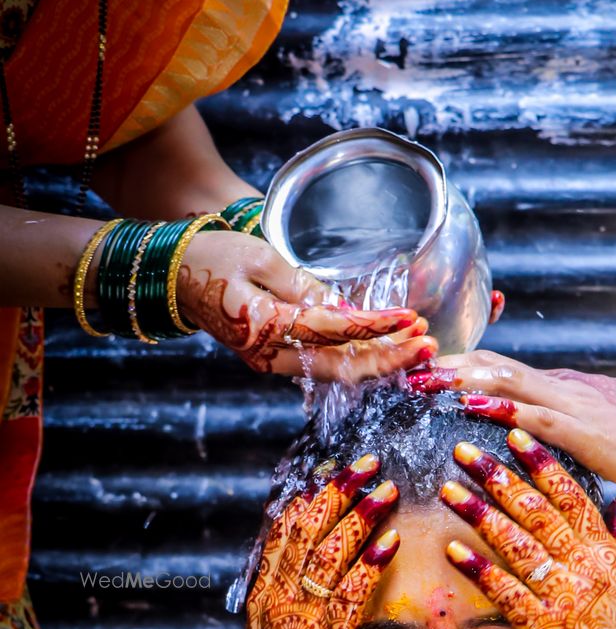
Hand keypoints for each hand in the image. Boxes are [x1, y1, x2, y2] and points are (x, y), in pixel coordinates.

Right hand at [178, 231, 436, 378]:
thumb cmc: (213, 257)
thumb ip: (303, 286)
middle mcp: (271, 355)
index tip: (410, 318)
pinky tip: (389, 351)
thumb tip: (345, 312)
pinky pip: (324, 365)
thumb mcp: (260, 257)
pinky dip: (359, 360)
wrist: (172, 276)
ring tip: (419, 347)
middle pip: (342, 367)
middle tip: (429, 344)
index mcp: (266, 326)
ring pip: (337, 372)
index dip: (376, 327)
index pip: (333, 331)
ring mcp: (273, 362)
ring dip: (380, 362)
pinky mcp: (276, 359)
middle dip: (390, 359)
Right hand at [239, 456, 399, 628]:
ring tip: (388, 490)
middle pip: (306, 530)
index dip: (312, 496)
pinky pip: (348, 594)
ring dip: (359, 518)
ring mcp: (299, 620)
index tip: (335, 469)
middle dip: (338, 492)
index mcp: (264, 596)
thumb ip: (289, 603)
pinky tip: (391, 542)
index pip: (284, 531)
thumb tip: (304, 571)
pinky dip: (369, 564)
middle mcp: (276, 600)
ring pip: (328, 554)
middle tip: (368, 463)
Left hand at [409, 350, 615, 499]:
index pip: (500, 370)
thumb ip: (566, 438)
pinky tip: (472, 404)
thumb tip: (536, 444)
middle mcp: (562, 389)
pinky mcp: (588, 431)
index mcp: (563, 392)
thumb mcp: (598, 440)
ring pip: (508, 380)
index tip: (419, 373)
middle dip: (444, 367)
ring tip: (422, 381)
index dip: (457, 367)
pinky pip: (539, 415)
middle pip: (492, 365)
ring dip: (460, 378)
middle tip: (403, 370)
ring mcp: (574, 405)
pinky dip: (503, 407)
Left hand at [439, 429, 615, 628]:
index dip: (542, 464)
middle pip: (537, 512)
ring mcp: (565, 598)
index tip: (515, 436)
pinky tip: (451, 549)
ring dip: (478, 512)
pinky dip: (477, 566)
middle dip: (497, 477)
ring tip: (448, 488)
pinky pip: (503, 589)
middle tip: (464, 451)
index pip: (573, 497)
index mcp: (609, 556)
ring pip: (516, 543)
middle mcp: (588, 570)